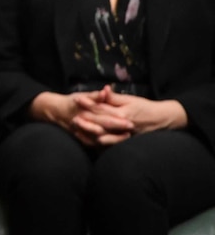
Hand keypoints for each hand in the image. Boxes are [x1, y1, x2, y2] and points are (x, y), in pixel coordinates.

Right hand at [29, 90, 132, 146]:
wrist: (55, 111)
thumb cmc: (71, 102)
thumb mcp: (82, 96)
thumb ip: (95, 95)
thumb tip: (106, 90)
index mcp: (85, 111)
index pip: (104, 116)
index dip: (117, 119)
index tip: (130, 121)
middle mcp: (83, 122)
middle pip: (104, 127)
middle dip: (118, 129)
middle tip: (131, 129)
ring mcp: (81, 132)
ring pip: (100, 138)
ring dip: (113, 138)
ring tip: (126, 137)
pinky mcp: (81, 138)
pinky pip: (93, 144)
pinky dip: (104, 145)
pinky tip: (114, 144)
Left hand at [72, 85, 186, 143]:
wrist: (162, 120)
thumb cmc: (145, 107)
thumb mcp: (130, 99)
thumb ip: (114, 97)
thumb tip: (103, 90)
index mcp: (122, 113)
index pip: (102, 108)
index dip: (88, 103)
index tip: (76, 99)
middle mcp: (122, 125)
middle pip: (100, 123)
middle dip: (86, 120)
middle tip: (72, 118)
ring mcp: (124, 135)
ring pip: (104, 135)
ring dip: (90, 133)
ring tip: (77, 130)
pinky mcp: (125, 142)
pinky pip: (110, 144)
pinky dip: (99, 143)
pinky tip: (90, 141)